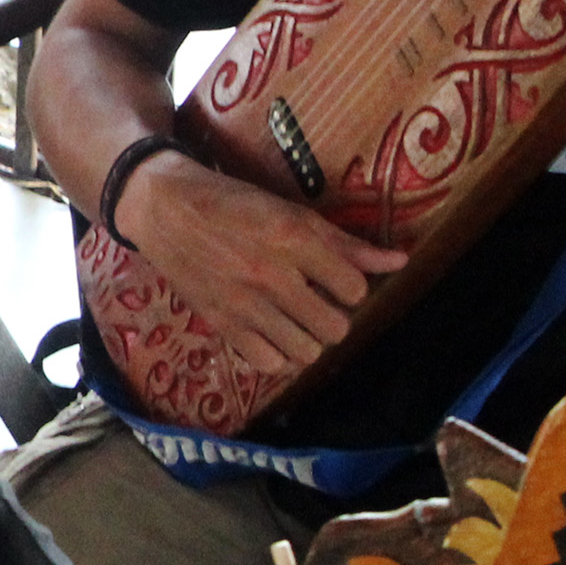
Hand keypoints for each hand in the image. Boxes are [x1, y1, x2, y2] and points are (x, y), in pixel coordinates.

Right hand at [113, 151, 408, 378]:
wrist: (165, 207)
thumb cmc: (232, 202)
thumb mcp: (290, 211)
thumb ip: (344, 242)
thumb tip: (401, 262)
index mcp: (292, 237)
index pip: (354, 287)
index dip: (350, 286)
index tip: (335, 279)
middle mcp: (271, 274)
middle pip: (334, 327)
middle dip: (333, 316)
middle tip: (317, 302)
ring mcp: (243, 303)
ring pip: (305, 351)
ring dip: (308, 338)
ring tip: (296, 320)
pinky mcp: (220, 322)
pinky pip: (266, 362)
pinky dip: (276, 353)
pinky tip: (271, 333)